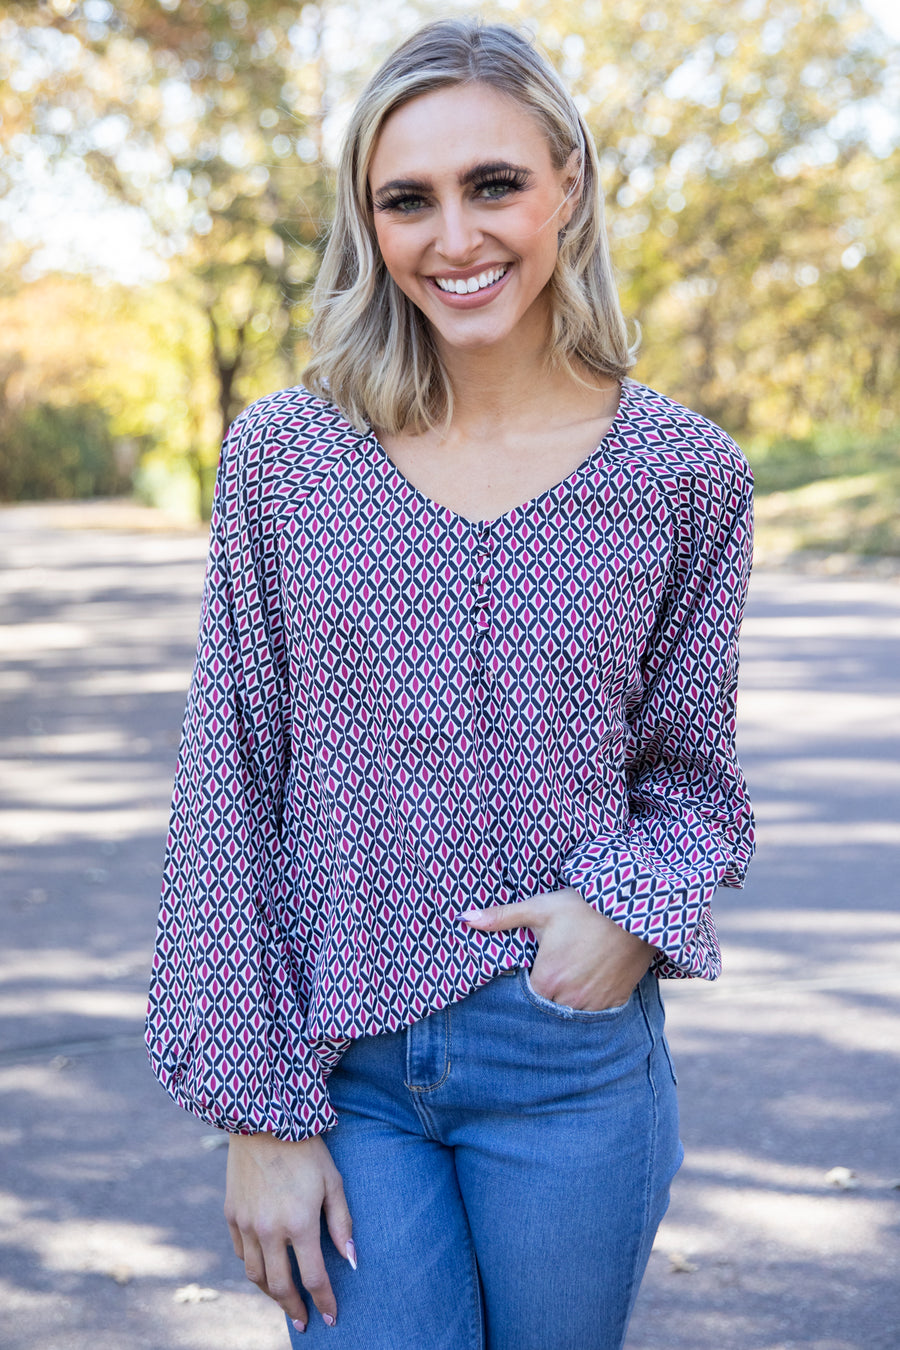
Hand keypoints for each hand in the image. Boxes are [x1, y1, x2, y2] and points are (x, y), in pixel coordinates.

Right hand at [225, 1130, 355, 1331]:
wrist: (264, 1119)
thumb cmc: (306, 1150)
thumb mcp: (333, 1182)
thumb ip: (342, 1224)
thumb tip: (352, 1260)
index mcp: (299, 1224)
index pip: (314, 1278)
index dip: (324, 1302)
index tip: (331, 1317)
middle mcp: (269, 1230)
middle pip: (280, 1286)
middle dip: (294, 1309)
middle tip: (303, 1322)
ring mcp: (246, 1224)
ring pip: (254, 1275)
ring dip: (270, 1293)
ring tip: (284, 1299)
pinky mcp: (231, 1214)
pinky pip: (239, 1252)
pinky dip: (252, 1265)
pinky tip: (263, 1266)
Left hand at [461, 888, 653, 1010]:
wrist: (635, 908)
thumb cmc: (584, 907)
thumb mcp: (540, 908)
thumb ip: (501, 917)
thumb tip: (464, 917)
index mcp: (546, 980)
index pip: (522, 1002)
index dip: (519, 993)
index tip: (522, 981)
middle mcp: (569, 1000)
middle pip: (545, 1012)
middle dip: (541, 1002)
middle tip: (544, 985)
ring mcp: (594, 1005)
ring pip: (570, 1017)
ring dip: (564, 1007)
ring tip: (563, 989)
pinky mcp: (615, 1002)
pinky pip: (596, 1016)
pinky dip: (588, 1008)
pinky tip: (584, 991)